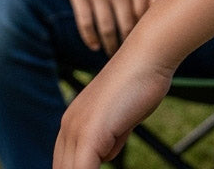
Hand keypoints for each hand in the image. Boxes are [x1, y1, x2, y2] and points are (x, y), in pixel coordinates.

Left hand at [54, 31, 176, 168]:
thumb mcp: (122, 117)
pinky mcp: (90, 133)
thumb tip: (107, 154)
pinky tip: (106, 165)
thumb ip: (111, 136)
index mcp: (72, 124)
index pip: (64, 167)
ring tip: (108, 160)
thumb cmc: (141, 83)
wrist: (149, 56)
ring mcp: (77, 130)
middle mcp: (68, 127)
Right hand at [55, 0, 141, 54]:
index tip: (148, 46)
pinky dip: (90, 38)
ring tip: (112, 54)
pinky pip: (85, 23)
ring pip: (105, 28)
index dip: (145, 33)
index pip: (142, 15)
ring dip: (109, 45)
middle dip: (128, 44)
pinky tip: (94, 45)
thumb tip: (151, 22)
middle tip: (130, 57)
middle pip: (125, 25)